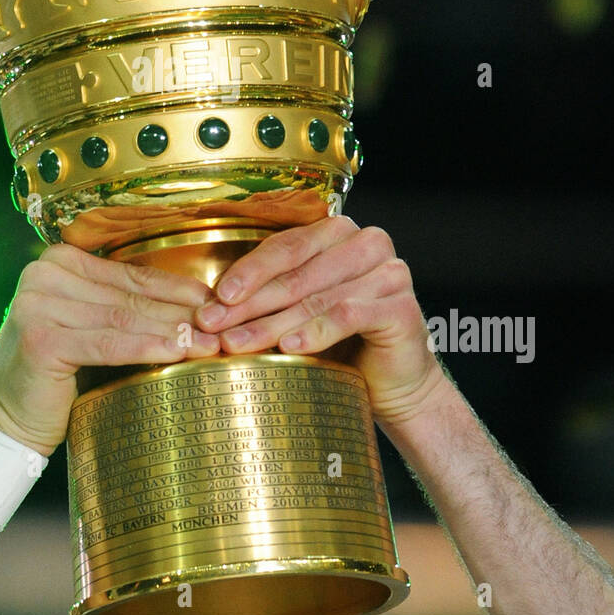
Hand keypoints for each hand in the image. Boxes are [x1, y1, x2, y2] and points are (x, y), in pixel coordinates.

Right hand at [0, 246, 219, 456]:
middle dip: (182, 313)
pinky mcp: (41, 339)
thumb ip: (127, 307)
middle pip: (130, 297)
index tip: (218, 303)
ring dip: (173, 331)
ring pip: (124, 319)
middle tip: (223, 328)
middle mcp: (42, 274)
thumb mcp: (92, 327)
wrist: (7, 420)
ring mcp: (38, 305)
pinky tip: (177, 352)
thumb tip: (199, 304)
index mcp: (57, 261)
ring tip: (210, 345)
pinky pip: (108, 343)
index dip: (178, 289)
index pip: (132, 274)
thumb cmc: (58, 374)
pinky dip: (147, 348)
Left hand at [195, 217, 446, 426]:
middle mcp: (368, 243)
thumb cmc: (341, 341)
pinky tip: (288, 348)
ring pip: (317, 297)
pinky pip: (349, 315)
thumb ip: (270, 294)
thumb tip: (210, 306)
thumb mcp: (299, 308)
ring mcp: (390, 272)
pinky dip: (315, 332)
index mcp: (339, 232)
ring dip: (272, 323)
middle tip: (215, 325)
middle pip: (297, 272)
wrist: (392, 382)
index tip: (215, 298)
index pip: (286, 246)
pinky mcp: (403, 307)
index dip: (248, 271)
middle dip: (251, 301)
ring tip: (239, 343)